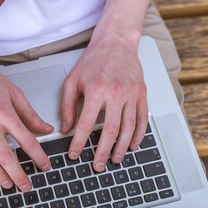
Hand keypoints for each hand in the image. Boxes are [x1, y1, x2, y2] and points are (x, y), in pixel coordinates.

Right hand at [0, 58, 52, 190]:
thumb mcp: (13, 92)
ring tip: (7, 184)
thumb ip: (30, 114)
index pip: (26, 140)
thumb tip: (45, 128)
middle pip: (6, 155)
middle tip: (26, 186)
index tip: (45, 166)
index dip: (38, 156)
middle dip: (18, 174)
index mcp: (5, 113)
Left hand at [60, 31, 147, 171]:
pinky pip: (142, 118)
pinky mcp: (142, 93)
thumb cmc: (93, 60)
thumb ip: (67, 106)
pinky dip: (139, 134)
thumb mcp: (73, 81)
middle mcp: (116, 94)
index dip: (79, 143)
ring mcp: (132, 94)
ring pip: (128, 127)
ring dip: (122, 147)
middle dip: (103, 152)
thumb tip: (65, 128)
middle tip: (98, 165)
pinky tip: (133, 145)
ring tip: (116, 159)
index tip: (75, 154)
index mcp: (96, 91)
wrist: (116, 42)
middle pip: (110, 131)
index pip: (86, 124)